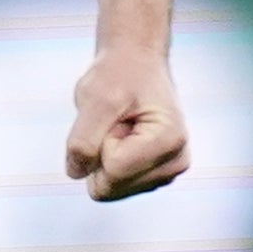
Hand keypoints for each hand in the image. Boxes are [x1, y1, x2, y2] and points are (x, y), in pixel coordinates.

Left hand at [65, 43, 189, 200]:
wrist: (136, 62)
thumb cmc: (118, 74)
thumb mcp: (95, 97)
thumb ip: (83, 138)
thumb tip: (76, 173)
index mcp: (169, 142)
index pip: (113, 168)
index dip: (100, 140)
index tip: (115, 115)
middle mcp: (176, 163)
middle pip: (112, 186)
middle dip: (103, 151)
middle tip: (116, 121)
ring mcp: (169, 172)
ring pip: (112, 189)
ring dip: (106, 155)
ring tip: (121, 126)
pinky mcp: (157, 176)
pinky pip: (115, 185)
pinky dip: (111, 160)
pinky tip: (124, 136)